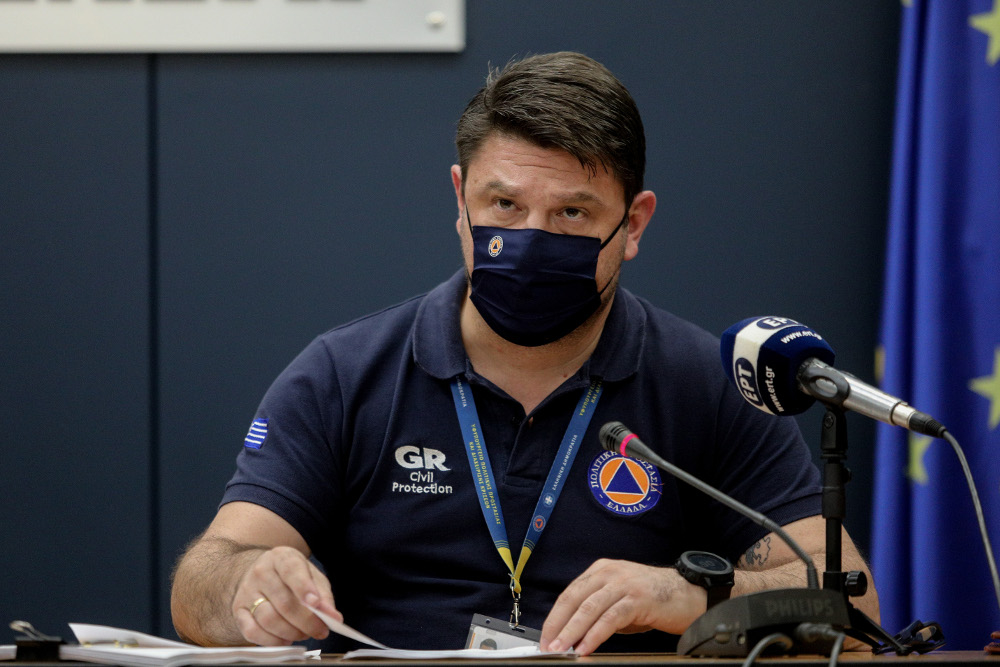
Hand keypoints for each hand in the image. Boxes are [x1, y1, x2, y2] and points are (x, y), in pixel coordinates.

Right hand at [231, 546, 340, 645]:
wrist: (260, 572)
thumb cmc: (292, 576)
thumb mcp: (312, 576)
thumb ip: (324, 596)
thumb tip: (334, 618)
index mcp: (282, 557)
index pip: (292, 571)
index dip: (304, 588)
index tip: (316, 604)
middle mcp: (261, 572)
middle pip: (283, 602)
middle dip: (305, 621)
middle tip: (319, 630)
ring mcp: (247, 591)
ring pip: (268, 619)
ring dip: (290, 632)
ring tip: (303, 634)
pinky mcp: (238, 610)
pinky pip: (252, 632)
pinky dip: (272, 641)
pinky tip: (285, 639)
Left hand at [540, 559, 704, 655]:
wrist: (688, 594)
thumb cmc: (653, 599)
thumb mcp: (619, 599)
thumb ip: (597, 611)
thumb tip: (573, 634)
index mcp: (601, 570)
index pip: (569, 593)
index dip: (555, 617)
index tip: (546, 637)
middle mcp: (609, 573)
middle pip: (574, 599)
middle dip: (557, 625)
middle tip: (548, 646)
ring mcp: (624, 584)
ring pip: (589, 608)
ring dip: (572, 631)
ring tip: (561, 649)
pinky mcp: (638, 599)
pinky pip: (610, 618)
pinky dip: (595, 634)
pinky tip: (586, 647)